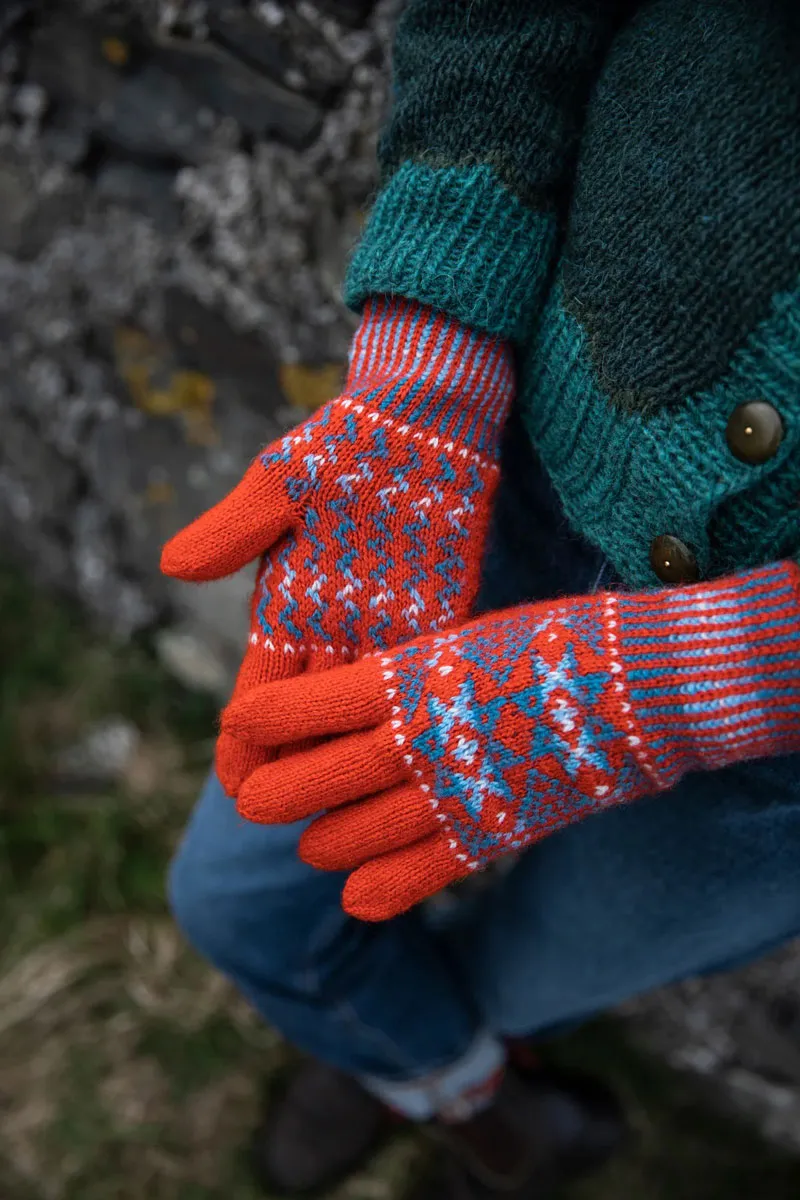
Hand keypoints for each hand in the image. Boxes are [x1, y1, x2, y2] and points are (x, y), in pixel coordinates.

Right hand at [161, 297, 513, 795]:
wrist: (422, 419)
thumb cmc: (343, 445)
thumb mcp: (279, 482)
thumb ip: (234, 529)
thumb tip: (170, 568)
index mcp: (289, 602)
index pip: (259, 687)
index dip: (243, 738)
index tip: (234, 784)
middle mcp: (335, 624)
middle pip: (308, 713)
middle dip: (294, 766)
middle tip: (285, 819)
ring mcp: (387, 623)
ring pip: (359, 706)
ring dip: (348, 753)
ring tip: (346, 807)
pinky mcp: (438, 612)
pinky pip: (418, 674)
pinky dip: (407, 713)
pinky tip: (414, 752)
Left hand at [222, 594, 652, 919]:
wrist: (636, 684)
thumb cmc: (549, 640)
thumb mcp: (461, 636)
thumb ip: (405, 673)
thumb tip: (355, 690)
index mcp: (402, 676)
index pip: (298, 707)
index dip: (257, 721)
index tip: (238, 726)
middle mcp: (412, 738)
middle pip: (310, 779)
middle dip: (271, 792)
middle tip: (251, 799)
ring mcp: (449, 792)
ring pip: (353, 834)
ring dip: (321, 842)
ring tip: (310, 845)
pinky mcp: (489, 833)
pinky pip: (417, 874)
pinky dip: (379, 888)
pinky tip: (354, 896)